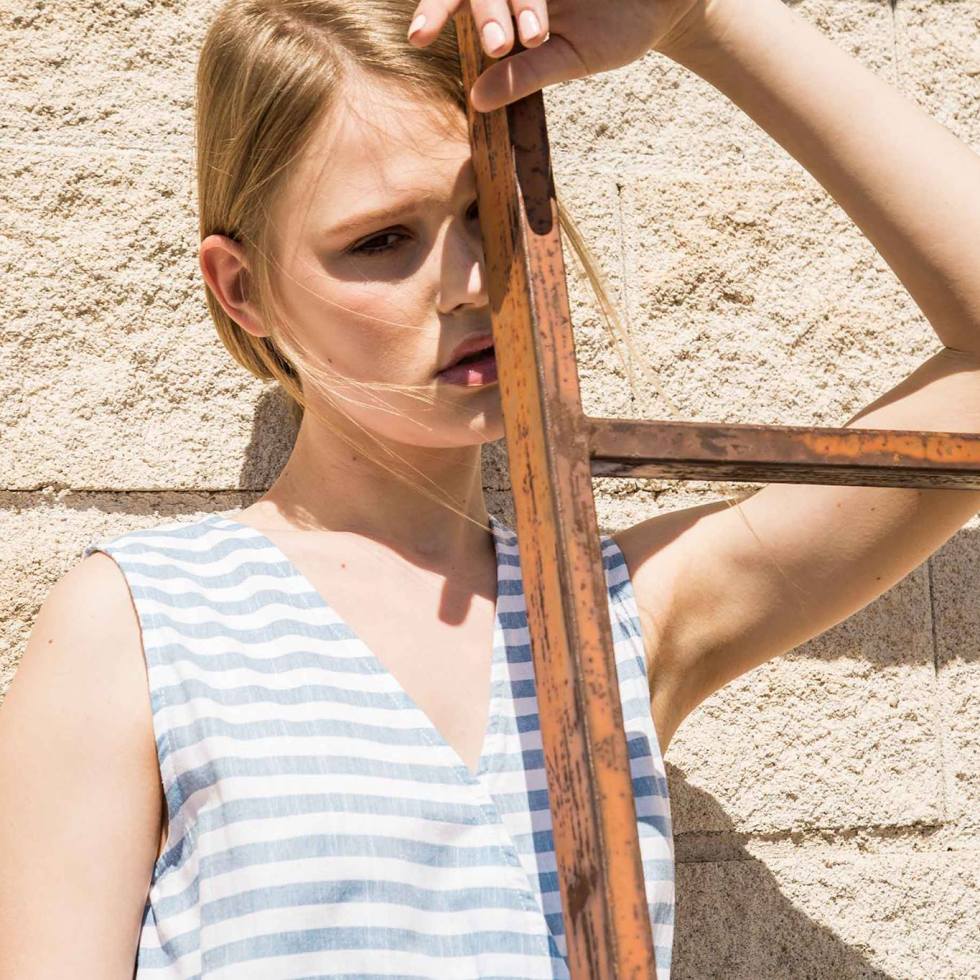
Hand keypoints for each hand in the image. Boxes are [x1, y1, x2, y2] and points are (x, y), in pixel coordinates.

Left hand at [406, 0, 712, 110]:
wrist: (670, 1)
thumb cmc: (615, 29)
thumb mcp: (570, 57)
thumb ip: (523, 74)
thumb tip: (477, 101)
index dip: (435, 10)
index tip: (417, 37)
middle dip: (483, 8)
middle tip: (497, 45)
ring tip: (533, 32)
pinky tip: (534, 15)